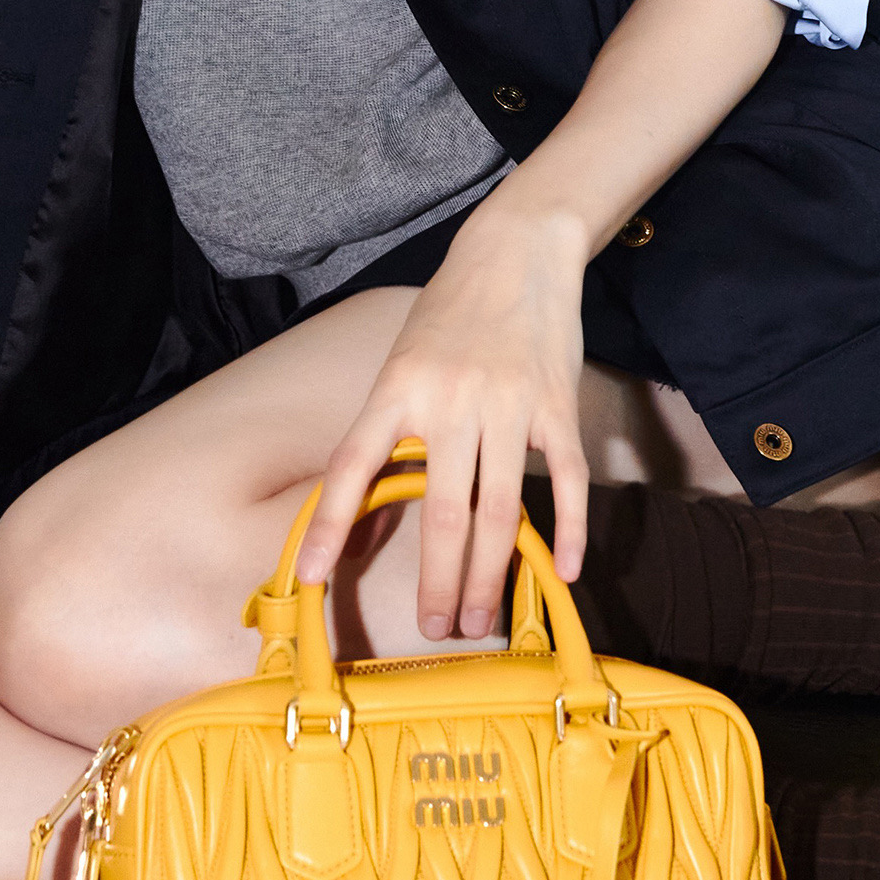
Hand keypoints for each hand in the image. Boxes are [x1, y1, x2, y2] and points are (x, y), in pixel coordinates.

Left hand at [296, 193, 591, 641]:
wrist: (517, 250)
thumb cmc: (452, 310)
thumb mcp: (404, 356)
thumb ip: (394, 423)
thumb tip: (376, 499)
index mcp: (399, 387)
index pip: (355, 466)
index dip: (330, 524)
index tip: (310, 576)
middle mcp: (451, 400)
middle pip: (442, 513)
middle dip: (437, 582)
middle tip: (435, 629)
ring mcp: (509, 404)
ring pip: (499, 510)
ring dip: (491, 574)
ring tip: (482, 620)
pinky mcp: (557, 405)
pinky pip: (564, 480)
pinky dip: (568, 531)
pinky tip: (562, 572)